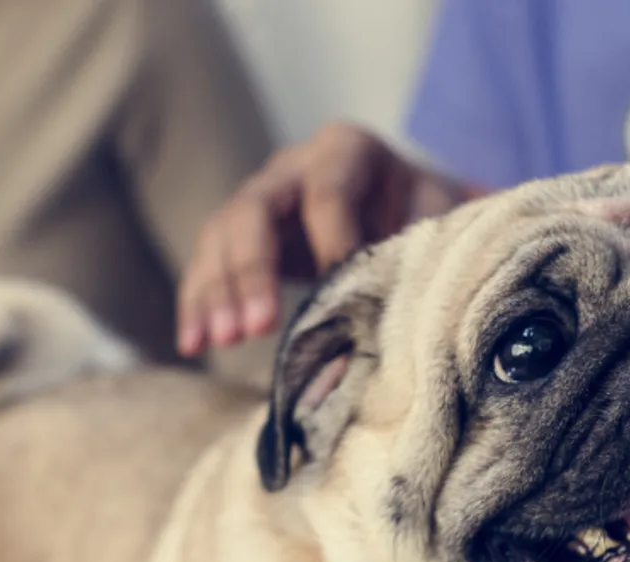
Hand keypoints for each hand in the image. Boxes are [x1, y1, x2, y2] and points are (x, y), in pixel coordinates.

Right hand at [176, 122, 480, 356]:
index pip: (328, 191)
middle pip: (254, 207)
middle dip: (252, 269)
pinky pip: (207, 263)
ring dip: (216, 291)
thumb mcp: (438, 225)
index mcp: (349, 150)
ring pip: (221, 234)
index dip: (330, 240)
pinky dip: (198, 302)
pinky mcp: (242, 236)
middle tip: (255, 327)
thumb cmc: (429, 218)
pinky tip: (191, 342)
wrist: (414, 210)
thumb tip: (386, 326)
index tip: (336, 288)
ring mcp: (261, 197)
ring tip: (219, 341)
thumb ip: (414, 260)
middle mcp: (293, 166)